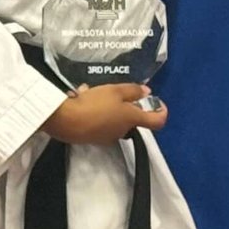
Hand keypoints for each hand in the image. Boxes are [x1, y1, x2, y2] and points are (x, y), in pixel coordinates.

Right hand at [41, 84, 165, 147]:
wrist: (66, 121)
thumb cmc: (94, 104)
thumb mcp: (115, 90)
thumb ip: (133, 91)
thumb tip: (146, 92)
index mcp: (132, 119)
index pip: (157, 121)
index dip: (162, 112)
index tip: (157, 102)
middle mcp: (123, 131)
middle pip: (131, 118)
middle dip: (125, 104)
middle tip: (114, 90)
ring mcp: (107, 136)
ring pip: (113, 118)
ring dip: (106, 105)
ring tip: (90, 91)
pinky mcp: (92, 137)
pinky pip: (99, 121)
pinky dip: (94, 111)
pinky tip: (80, 99)